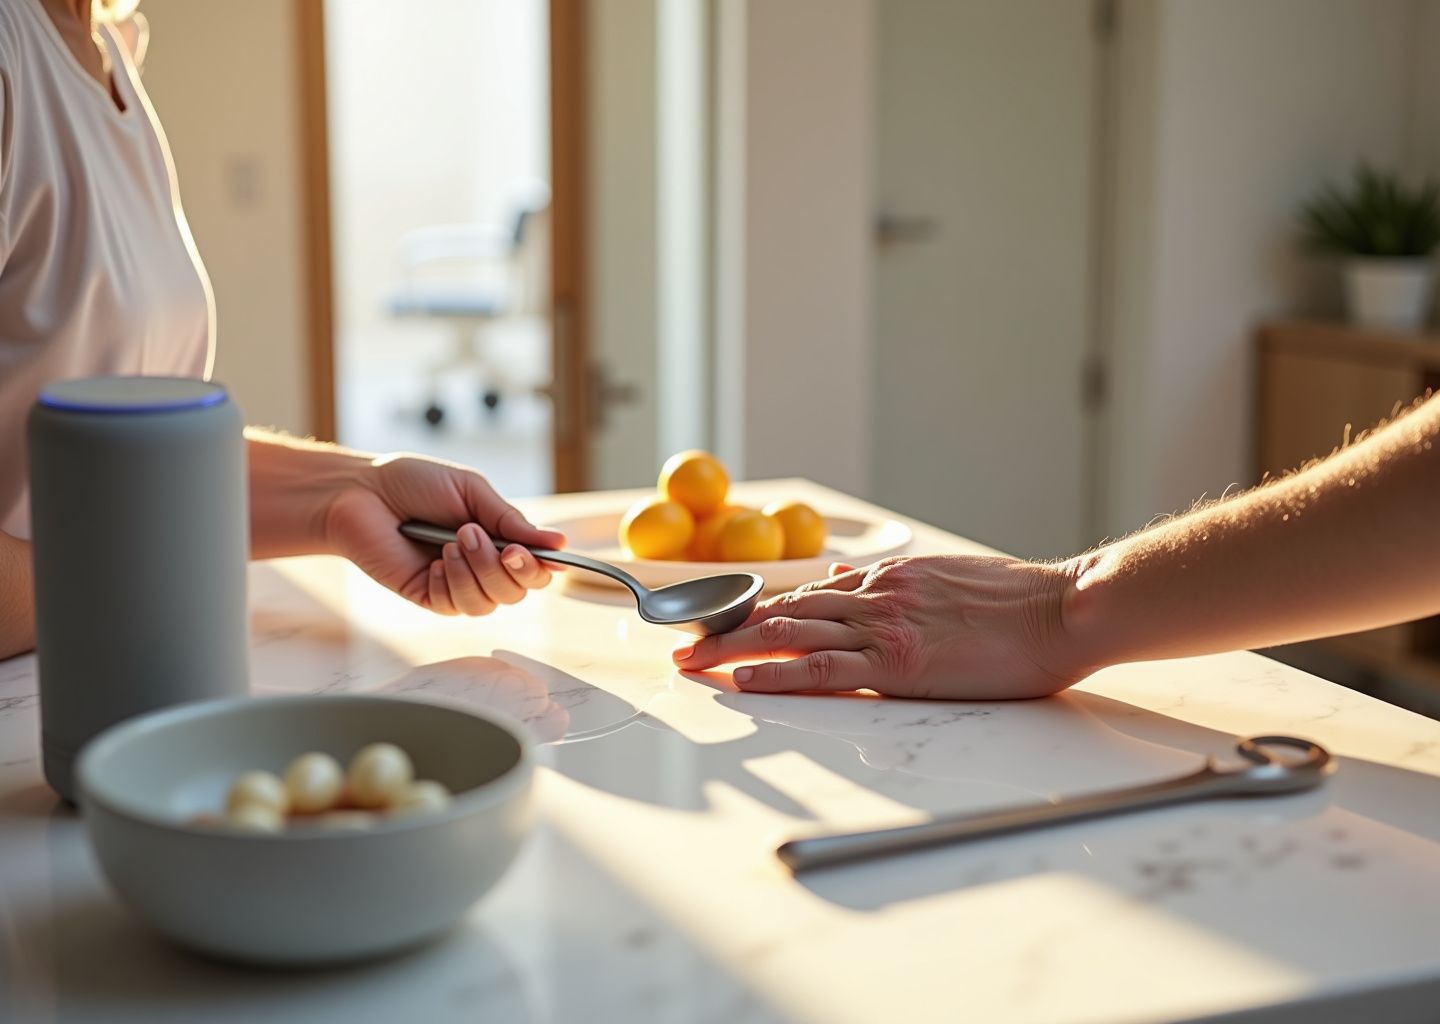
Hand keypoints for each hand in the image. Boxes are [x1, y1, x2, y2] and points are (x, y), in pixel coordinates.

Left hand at [323, 453, 564, 615]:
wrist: (363, 491)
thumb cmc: (414, 484)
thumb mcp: (472, 492)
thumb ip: (512, 521)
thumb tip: (557, 544)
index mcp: (497, 539)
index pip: (536, 569)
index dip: (540, 567)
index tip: (528, 551)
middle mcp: (481, 566)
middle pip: (518, 591)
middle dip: (505, 566)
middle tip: (478, 535)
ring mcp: (456, 584)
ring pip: (491, 602)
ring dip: (477, 570)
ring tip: (452, 540)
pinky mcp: (428, 596)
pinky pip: (458, 606)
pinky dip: (454, 581)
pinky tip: (437, 559)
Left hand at [671, 555, 1085, 698]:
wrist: (1062, 610)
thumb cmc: (1018, 605)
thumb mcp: (948, 580)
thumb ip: (897, 588)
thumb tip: (847, 587)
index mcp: (888, 579)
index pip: (805, 594)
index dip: (757, 609)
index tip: (722, 621)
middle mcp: (875, 595)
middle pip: (782, 611)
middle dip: (725, 628)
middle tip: (682, 643)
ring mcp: (883, 625)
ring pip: (788, 634)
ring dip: (730, 648)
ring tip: (689, 663)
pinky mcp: (897, 661)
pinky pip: (821, 667)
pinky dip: (775, 672)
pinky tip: (741, 679)